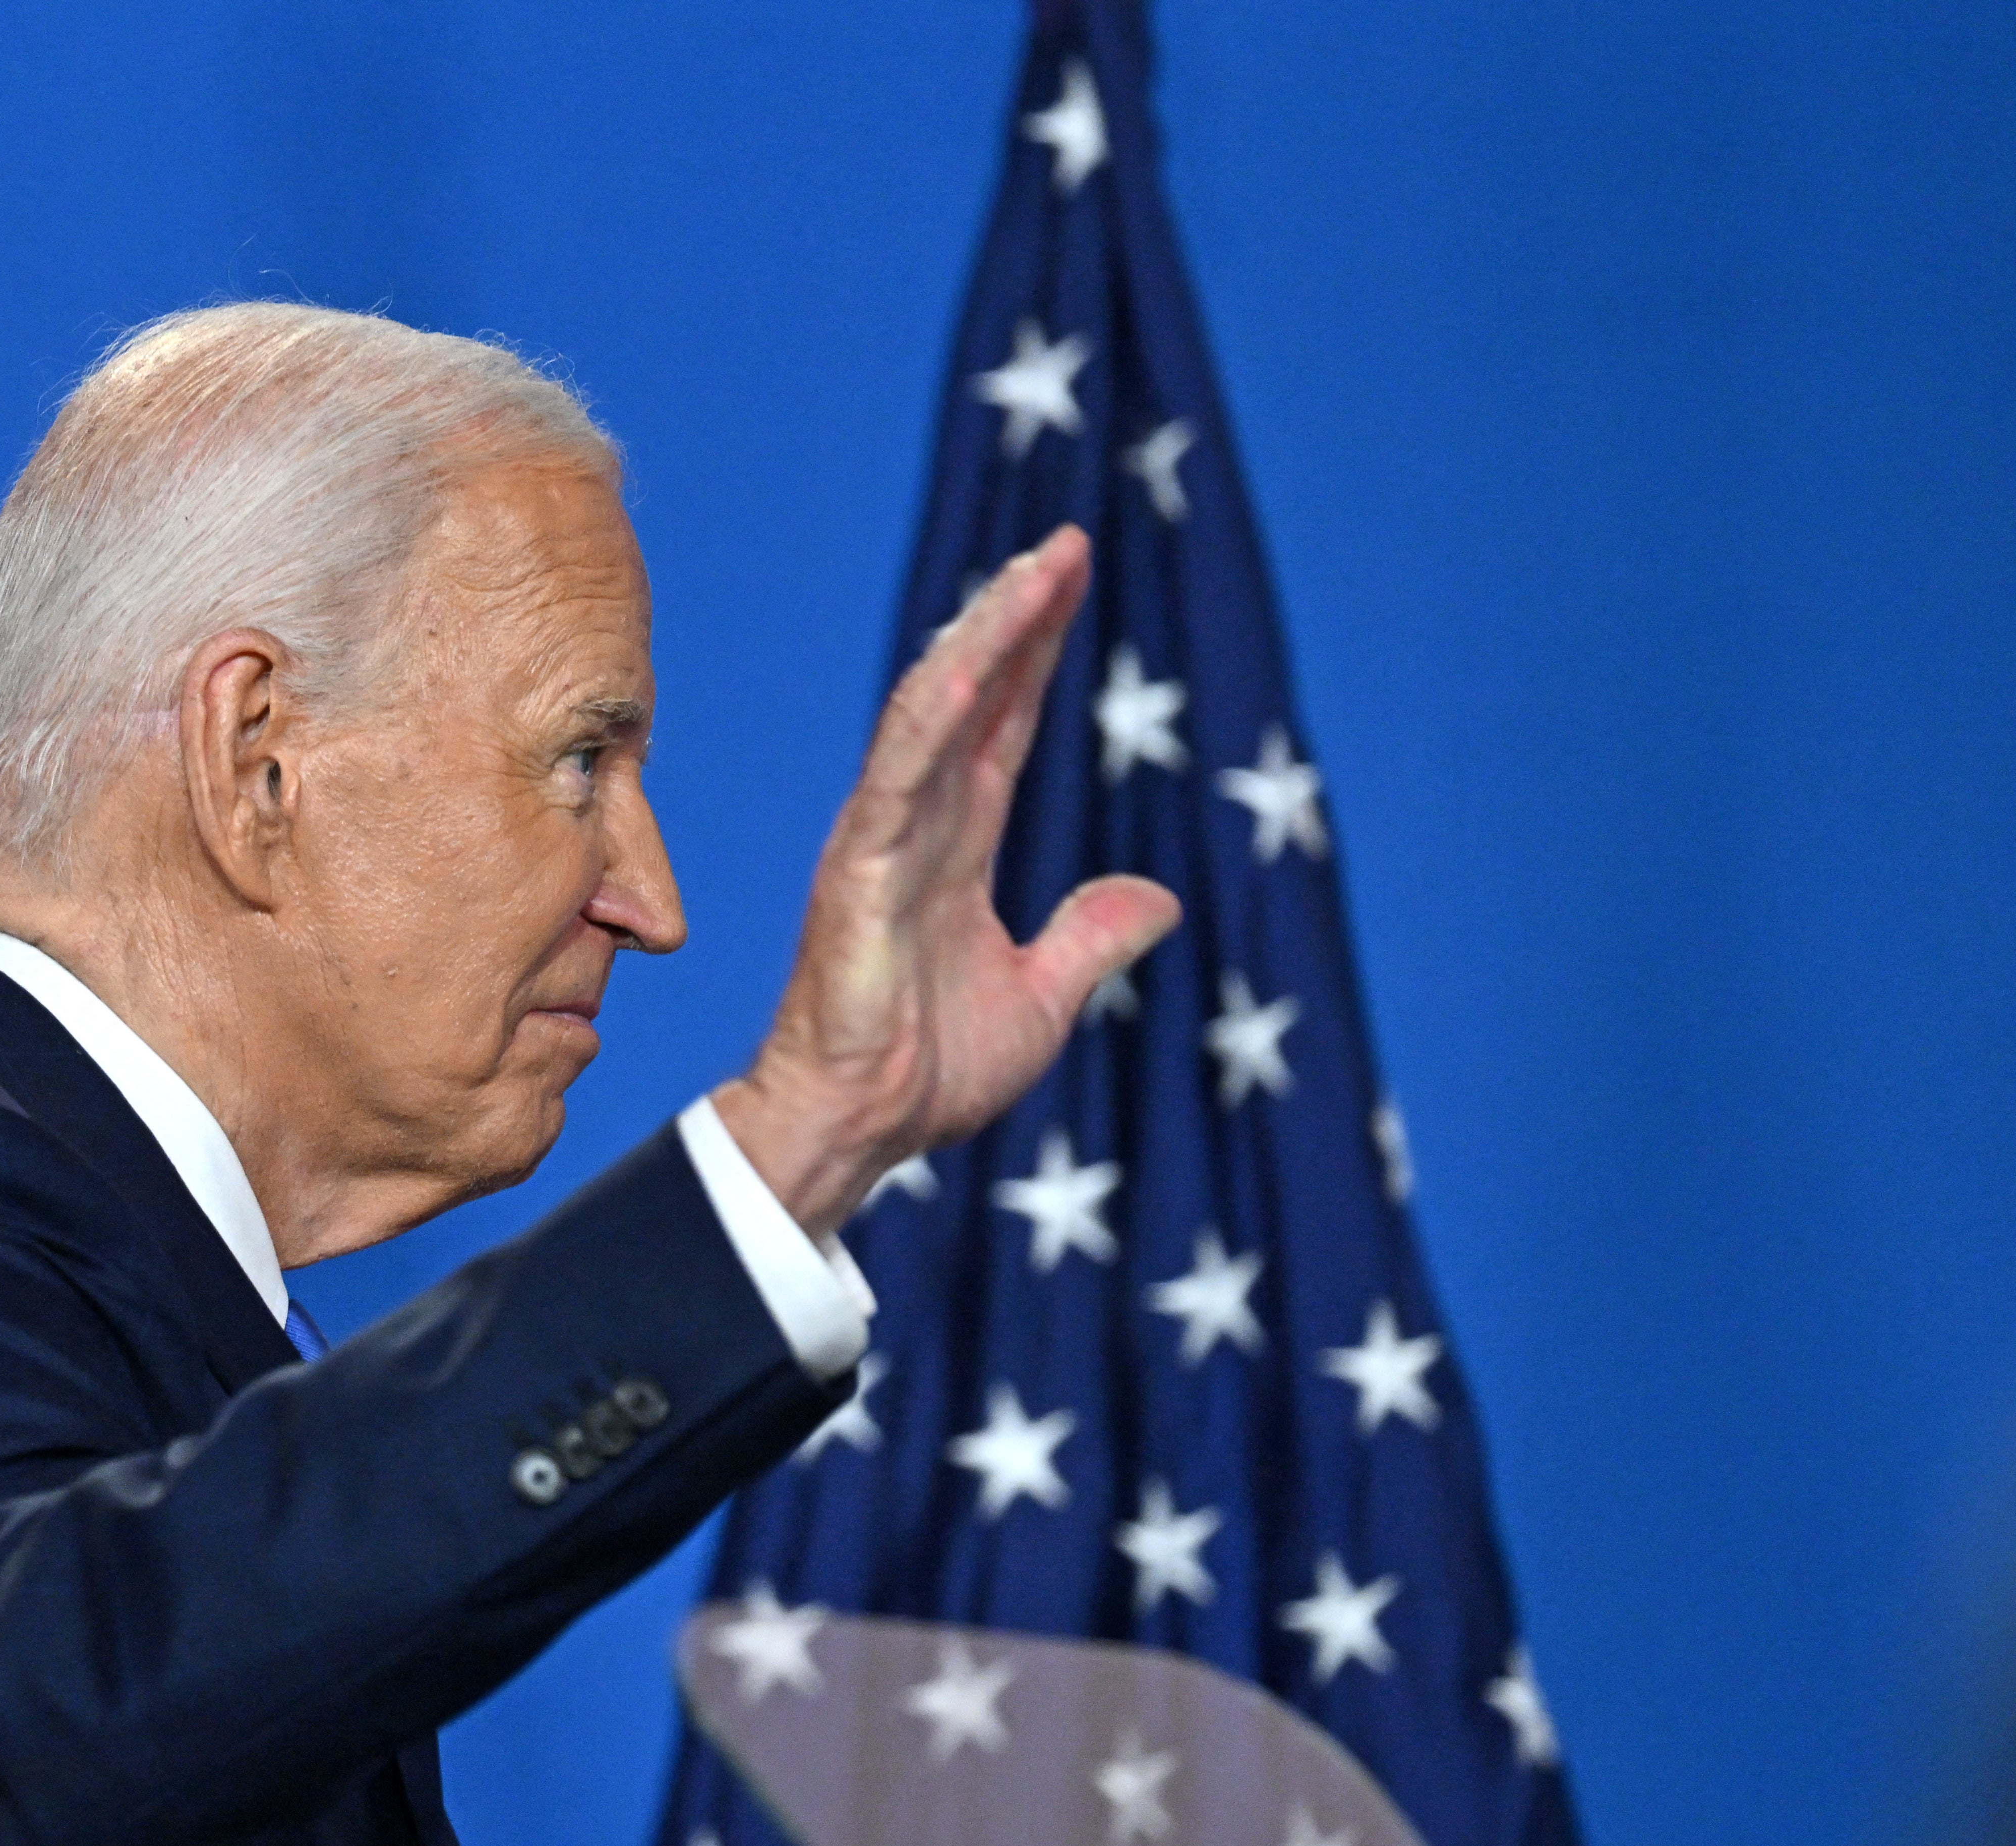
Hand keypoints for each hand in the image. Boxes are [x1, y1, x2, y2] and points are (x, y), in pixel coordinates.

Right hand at [712, 527, 1178, 1233]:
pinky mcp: (857, 873)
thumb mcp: (1044, 997)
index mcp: (956, 846)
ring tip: (1031, 576)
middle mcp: (916, 826)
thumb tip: (1158, 898)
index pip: (1004, 725)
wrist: (866, 1128)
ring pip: (932, 716)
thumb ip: (1091, 938)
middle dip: (1015, 619)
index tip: (1071, 578)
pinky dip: (929, 723)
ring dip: (982, 643)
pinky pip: (895, 781)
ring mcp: (881, 842)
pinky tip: (967, 669)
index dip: (1036, 652)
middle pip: (972, 697)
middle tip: (1065, 546)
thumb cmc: (927, 1072)